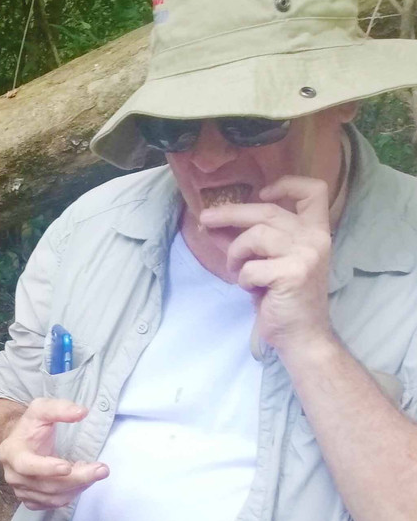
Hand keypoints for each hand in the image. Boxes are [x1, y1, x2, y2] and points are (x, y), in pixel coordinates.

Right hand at [0, 398, 108, 509]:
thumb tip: (81, 412)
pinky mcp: (30, 500)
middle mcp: (13, 475)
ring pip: (53, 498)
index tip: (68, 466)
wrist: (19, 444)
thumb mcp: (41, 409)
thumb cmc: (31, 426)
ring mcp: (20, 491)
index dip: (47, 468)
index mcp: (11, 453)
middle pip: (47, 485)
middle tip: (102, 470)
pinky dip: (71, 494)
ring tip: (94, 472)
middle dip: (77, 479)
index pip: (27, 465)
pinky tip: (80, 481)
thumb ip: (59, 409)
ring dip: (78, 487)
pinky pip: (53, 504)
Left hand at [200, 176, 332, 355]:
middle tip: (205, 219)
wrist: (301, 336)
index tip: (261, 193)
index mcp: (315, 232)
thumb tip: (210, 222)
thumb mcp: (264, 263)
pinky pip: (251, 267)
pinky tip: (253, 291)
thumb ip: (243, 241)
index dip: (287, 184)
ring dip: (236, 254)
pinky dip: (243, 279)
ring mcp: (307, 255)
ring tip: (238, 271)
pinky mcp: (293, 274)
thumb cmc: (281, 299)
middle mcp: (315, 239)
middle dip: (230, 213)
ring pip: (255, 236)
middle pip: (267, 211)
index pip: (314, 191)